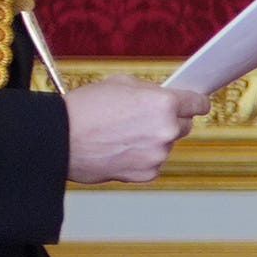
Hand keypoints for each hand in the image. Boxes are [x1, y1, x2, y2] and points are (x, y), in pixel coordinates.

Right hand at [61, 78, 206, 184]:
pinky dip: (140, 158)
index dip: (195, 102)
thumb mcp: (119, 83)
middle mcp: (166, 130)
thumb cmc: (83, 109)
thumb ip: (149, 91)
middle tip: (144, 118)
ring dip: (152, 140)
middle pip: (185, 125)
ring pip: (166, 145)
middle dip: (170, 121)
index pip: (198, 103)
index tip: (195, 104)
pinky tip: (119, 149)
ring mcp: (158, 154)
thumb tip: (164, 96)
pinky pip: (152, 163)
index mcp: (163, 104)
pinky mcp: (147, 173)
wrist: (57, 139)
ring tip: (121, 134)